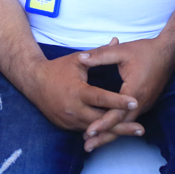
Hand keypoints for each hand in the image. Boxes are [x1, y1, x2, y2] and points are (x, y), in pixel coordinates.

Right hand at [23, 49, 137, 133]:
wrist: (33, 83)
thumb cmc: (58, 68)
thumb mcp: (78, 59)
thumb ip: (99, 53)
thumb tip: (116, 40)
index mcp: (78, 91)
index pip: (102, 98)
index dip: (119, 101)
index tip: (135, 102)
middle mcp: (74, 109)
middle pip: (101, 121)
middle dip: (122, 126)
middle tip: (141, 129)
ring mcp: (69, 120)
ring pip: (95, 129)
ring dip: (114, 131)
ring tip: (134, 132)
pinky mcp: (66, 126)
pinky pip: (86, 130)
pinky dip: (101, 131)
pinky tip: (116, 133)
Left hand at [76, 37, 174, 150]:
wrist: (169, 53)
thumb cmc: (145, 51)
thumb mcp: (122, 51)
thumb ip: (101, 55)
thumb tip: (81, 58)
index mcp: (135, 90)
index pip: (117, 112)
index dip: (103, 122)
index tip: (89, 131)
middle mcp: (142, 102)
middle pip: (121, 124)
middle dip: (104, 136)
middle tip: (87, 146)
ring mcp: (145, 104)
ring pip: (126, 124)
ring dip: (110, 134)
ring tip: (92, 143)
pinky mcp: (145, 104)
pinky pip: (130, 119)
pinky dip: (118, 127)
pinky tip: (106, 131)